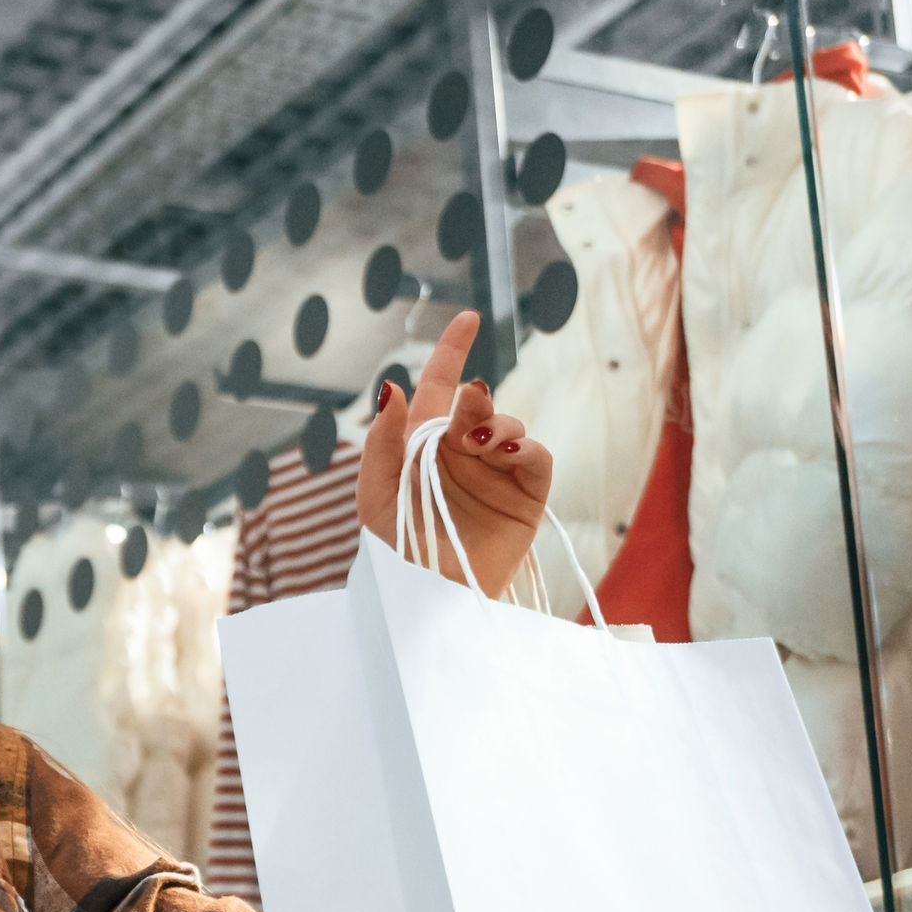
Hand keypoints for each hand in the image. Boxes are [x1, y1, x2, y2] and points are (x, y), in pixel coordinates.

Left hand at [359, 309, 554, 595]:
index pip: (442, 387)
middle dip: (474, 398)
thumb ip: (383, 440)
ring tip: (481, 442)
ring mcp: (497, 471)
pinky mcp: (526, 495)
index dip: (453, 350)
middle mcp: (464, 451)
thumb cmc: (396, 549)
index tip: (467, 317)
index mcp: (425, 444)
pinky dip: (526, 446)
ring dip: (497, 424)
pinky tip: (509, 449)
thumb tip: (393, 386)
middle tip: (470, 401)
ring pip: (509, 424)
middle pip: (477, 404)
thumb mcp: (375, 492)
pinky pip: (535, 456)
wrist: (428, 595)